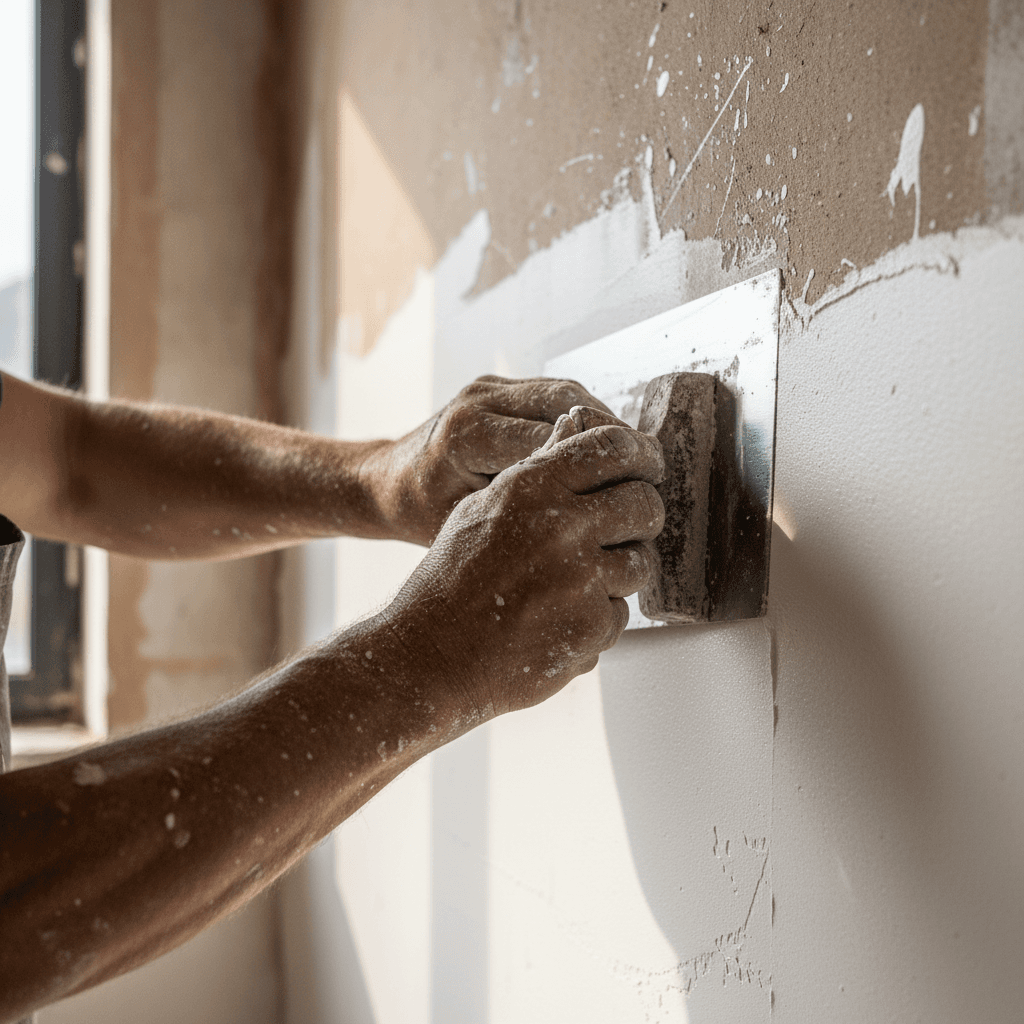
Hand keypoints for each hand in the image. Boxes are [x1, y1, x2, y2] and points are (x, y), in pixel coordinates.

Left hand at [359, 376, 616, 545]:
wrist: (385, 479)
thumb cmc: (419, 514)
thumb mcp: (468, 525)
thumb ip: (521, 517)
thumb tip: (590, 528)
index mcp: (468, 436)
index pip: (552, 442)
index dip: (600, 465)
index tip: (637, 488)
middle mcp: (479, 400)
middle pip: (568, 405)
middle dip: (615, 435)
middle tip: (652, 465)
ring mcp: (488, 386)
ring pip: (567, 392)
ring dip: (607, 421)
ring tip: (638, 455)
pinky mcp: (496, 385)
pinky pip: (553, 393)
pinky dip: (586, 417)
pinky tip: (608, 447)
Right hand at [379, 407, 665, 722]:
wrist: (430, 654)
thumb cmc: (452, 579)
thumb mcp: (483, 507)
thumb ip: (538, 468)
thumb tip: (576, 423)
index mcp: (533, 487)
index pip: (612, 447)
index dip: (637, 454)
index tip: (643, 466)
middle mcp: (563, 527)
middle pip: (644, 504)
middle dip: (638, 517)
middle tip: (620, 529)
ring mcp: (581, 579)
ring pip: (640, 562)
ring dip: (618, 572)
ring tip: (575, 582)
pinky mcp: (591, 626)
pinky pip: (620, 613)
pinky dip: (597, 618)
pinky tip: (557, 619)